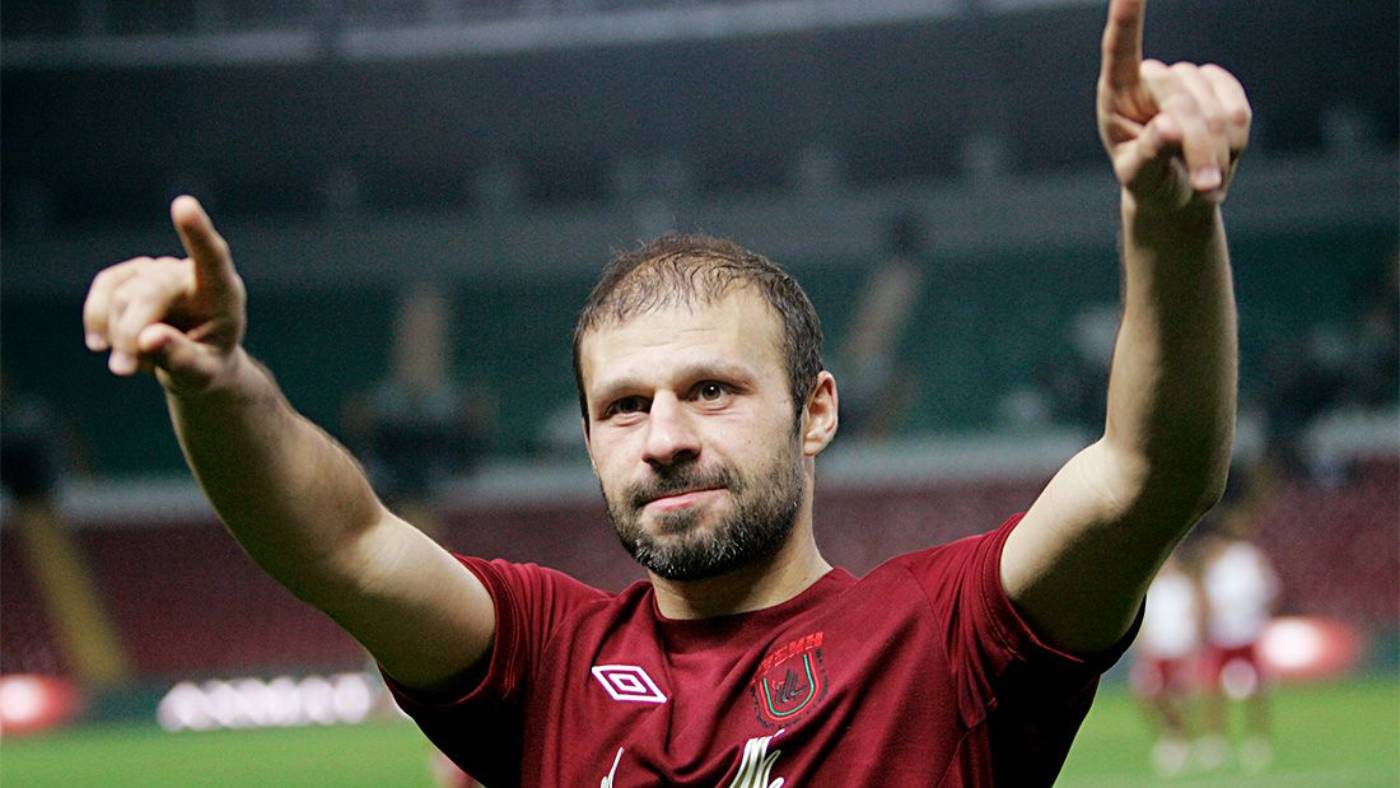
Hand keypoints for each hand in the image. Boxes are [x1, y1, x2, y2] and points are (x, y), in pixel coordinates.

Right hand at [83, 196, 246, 393]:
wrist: (194, 364)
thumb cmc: (206, 366)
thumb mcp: (201, 375)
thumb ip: (180, 359)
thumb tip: (147, 338)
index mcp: (221, 292)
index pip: (212, 256)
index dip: (196, 232)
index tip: (184, 205)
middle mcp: (188, 273)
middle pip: (149, 292)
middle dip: (130, 334)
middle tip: (122, 371)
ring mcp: (157, 270)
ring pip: (121, 296)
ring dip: (117, 337)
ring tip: (133, 363)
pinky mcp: (129, 276)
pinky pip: (102, 291)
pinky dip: (98, 322)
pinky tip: (103, 345)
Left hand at [1097, 0, 1250, 212]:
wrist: (1180, 191)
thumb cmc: (1150, 184)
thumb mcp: (1140, 180)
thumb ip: (1149, 155)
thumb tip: (1168, 127)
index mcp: (1118, 94)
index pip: (1120, 48)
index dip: (1127, 17)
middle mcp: (1152, 78)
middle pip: (1183, 103)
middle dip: (1198, 150)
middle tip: (1205, 188)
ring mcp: (1187, 79)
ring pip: (1218, 112)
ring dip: (1218, 154)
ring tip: (1204, 178)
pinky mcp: (1219, 86)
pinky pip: (1240, 112)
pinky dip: (1235, 144)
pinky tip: (1220, 158)